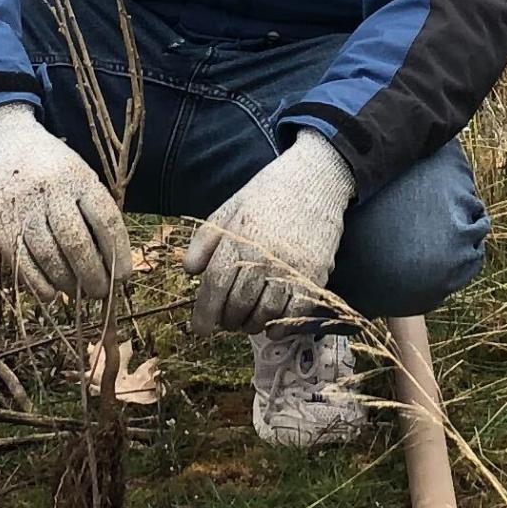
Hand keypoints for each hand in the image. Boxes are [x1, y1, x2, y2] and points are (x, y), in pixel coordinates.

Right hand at [0, 106, 130, 306]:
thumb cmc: (46, 162)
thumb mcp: (76, 171)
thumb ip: (91, 207)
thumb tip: (110, 258)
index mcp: (78, 177)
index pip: (106, 221)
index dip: (119, 253)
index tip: (124, 275)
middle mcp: (50, 192)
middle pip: (77, 244)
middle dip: (94, 276)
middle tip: (102, 292)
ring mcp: (22, 208)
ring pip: (49, 256)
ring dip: (68, 282)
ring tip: (78, 292)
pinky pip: (21, 262)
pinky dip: (39, 283)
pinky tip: (51, 292)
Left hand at [182, 136, 355, 334]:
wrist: (316, 178)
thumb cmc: (268, 194)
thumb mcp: (229, 208)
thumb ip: (205, 240)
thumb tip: (190, 272)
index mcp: (238, 238)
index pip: (215, 285)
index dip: (205, 313)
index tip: (200, 329)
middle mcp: (263, 256)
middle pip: (238, 304)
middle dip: (227, 320)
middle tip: (226, 322)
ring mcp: (291, 267)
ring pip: (265, 313)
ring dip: (251, 325)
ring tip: (246, 322)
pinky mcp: (315, 274)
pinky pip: (296, 313)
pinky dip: (280, 327)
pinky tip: (271, 327)